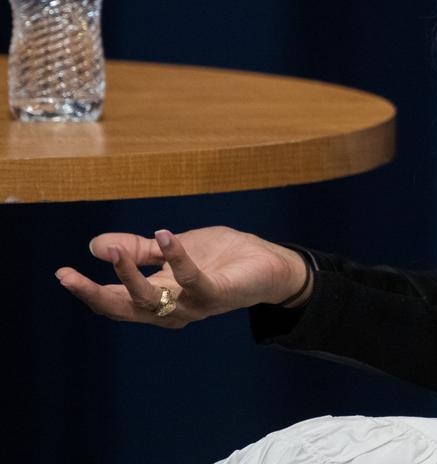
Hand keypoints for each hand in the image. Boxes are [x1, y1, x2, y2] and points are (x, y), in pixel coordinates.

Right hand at [55, 226, 309, 327]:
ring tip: (113, 250)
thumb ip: (140, 250)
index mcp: (158, 296)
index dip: (87, 289)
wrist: (271, 263)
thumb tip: (95, 244)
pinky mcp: (218, 293)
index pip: (115, 299)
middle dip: (93, 293)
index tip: (61, 272)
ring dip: (129, 273)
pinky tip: (164, 235)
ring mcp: (194, 304)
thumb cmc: (222, 257)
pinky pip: (192, 279)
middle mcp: (171, 307)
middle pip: (123, 308)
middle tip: (67, 276)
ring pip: (151, 299)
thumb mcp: (174, 248)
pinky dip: (176, 257)